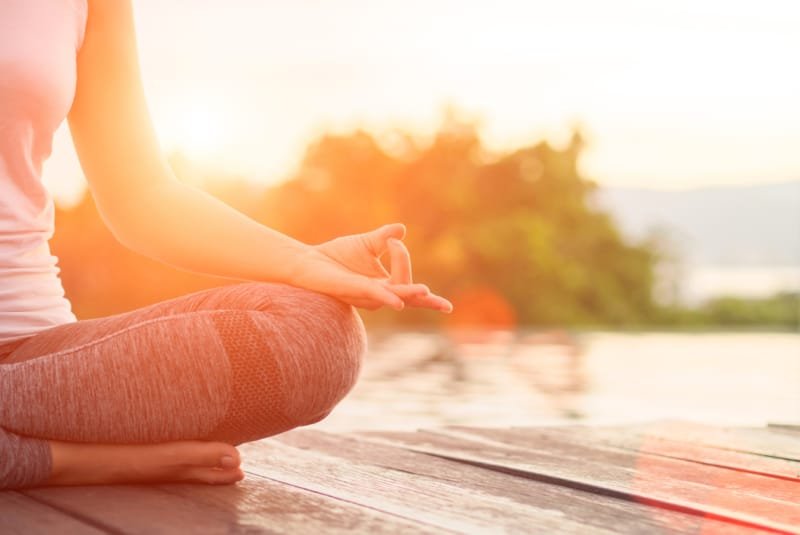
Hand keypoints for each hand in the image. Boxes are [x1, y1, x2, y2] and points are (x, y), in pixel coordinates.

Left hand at [288, 223, 452, 311]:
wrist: (309, 260)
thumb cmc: (337, 256)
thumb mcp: (367, 243)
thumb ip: (384, 237)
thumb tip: (402, 229)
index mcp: (384, 285)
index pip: (407, 281)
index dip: (404, 259)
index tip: (393, 240)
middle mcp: (378, 295)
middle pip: (408, 294)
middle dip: (425, 299)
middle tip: (439, 299)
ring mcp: (366, 295)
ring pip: (395, 295)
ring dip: (410, 292)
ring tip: (426, 293)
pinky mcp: (352, 290)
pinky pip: (374, 295)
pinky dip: (387, 297)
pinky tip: (398, 302)